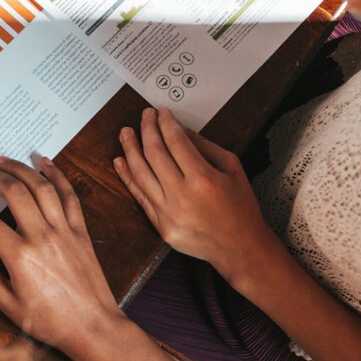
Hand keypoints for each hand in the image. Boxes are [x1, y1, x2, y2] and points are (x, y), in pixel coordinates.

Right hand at [0, 155, 128, 360]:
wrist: (93, 327)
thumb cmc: (50, 321)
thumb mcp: (7, 305)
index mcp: (20, 257)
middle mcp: (42, 236)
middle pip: (13, 191)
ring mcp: (64, 230)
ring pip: (40, 185)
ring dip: (19, 167)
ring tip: (1, 160)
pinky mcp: (81, 231)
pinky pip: (68, 194)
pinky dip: (56, 174)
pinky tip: (44, 162)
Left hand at [114, 108, 282, 290]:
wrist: (240, 248)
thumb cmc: (240, 207)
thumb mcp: (232, 168)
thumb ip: (205, 146)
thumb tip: (180, 130)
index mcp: (203, 179)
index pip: (176, 141)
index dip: (165, 123)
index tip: (161, 113)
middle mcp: (182, 195)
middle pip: (154, 153)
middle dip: (147, 129)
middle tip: (144, 116)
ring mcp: (168, 213)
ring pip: (140, 174)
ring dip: (130, 149)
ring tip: (125, 133)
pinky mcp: (160, 226)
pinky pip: (139, 196)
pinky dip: (127, 177)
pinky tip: (120, 161)